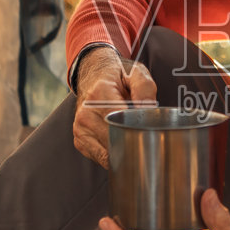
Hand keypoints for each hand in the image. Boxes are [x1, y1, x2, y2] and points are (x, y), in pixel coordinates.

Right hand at [72, 47, 156, 166]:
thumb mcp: (136, 72)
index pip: (119, 124)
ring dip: (122, 152)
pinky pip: (99, 156)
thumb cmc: (117, 74)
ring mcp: (80, 128)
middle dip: (132, 144)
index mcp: (100, 95)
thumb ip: (145, 89)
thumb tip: (149, 110)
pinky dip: (112, 153)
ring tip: (132, 139)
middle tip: (145, 138)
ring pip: (106, 154)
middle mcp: (86, 113)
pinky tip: (119, 141)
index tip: (149, 133)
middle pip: (114, 142)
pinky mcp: (79, 138)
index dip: (137, 132)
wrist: (92, 73)